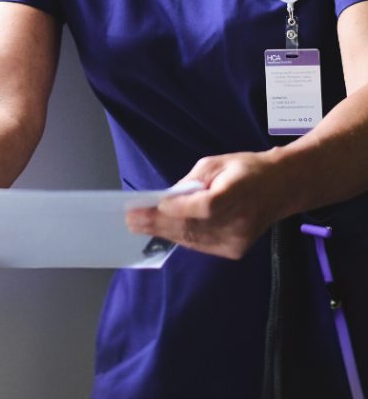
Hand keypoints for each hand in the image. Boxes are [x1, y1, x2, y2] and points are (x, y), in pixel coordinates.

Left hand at [125, 150, 284, 259]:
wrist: (282, 188)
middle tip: (131, 219)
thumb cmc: (246, 169)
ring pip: (193, 239)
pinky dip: (180, 236)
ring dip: (163, 232)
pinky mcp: (236, 250)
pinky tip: (161, 230)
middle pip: (194, 226)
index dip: (179, 208)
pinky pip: (200, 244)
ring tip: (138, 225)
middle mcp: (240, 220)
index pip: (206, 206)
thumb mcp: (217, 163)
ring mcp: (239, 239)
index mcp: (239, 191)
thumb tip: (167, 199)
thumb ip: (192, 181)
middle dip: (158, 223)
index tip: (153, 205)